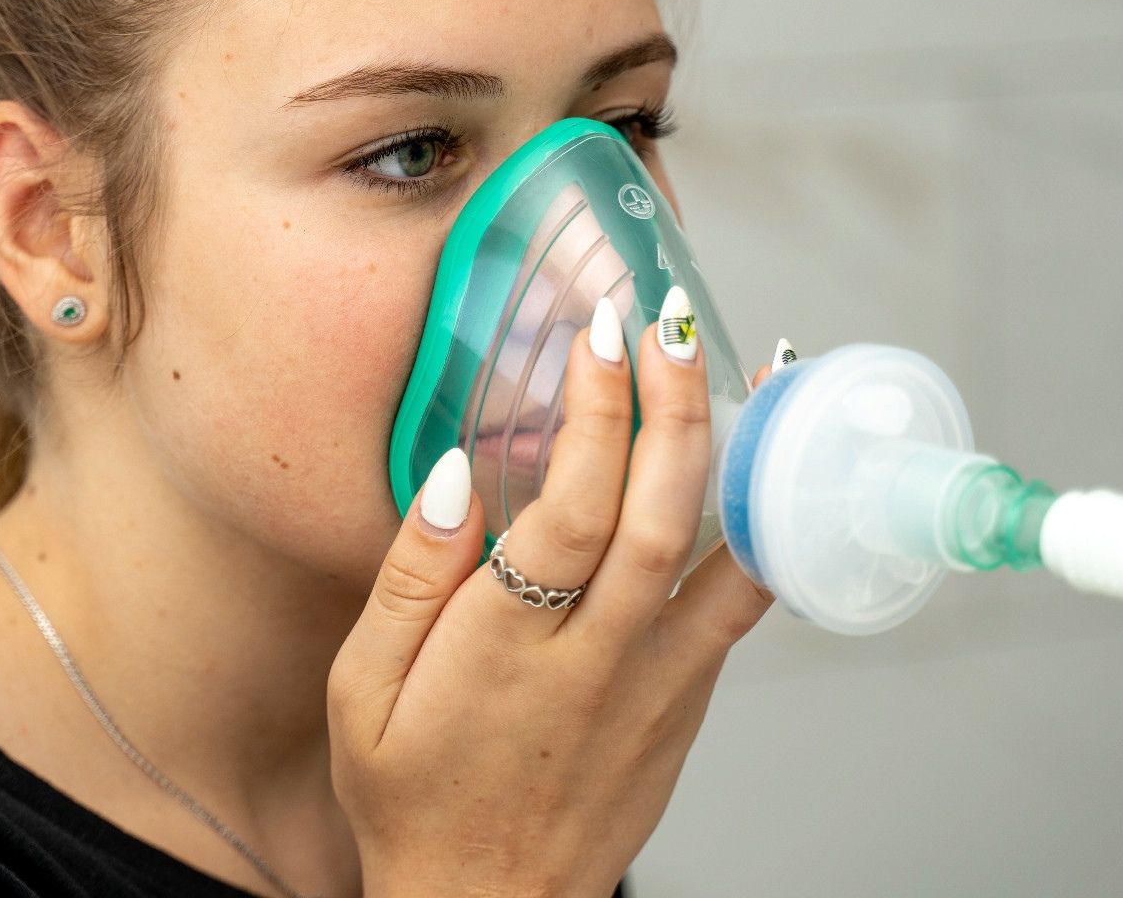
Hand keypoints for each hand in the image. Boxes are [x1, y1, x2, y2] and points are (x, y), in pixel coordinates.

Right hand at [328, 296, 779, 896]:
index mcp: (504, 651)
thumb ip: (407, 579)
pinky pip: (739, 603)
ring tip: (754, 368)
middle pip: (661, 518)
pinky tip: (760, 464)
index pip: (572, 512)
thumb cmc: (415, 799)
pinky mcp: (688, 702)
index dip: (596, 413)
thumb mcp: (361, 694)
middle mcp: (596, 662)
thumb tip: (452, 473)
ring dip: (739, 454)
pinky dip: (758, 523)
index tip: (599, 333)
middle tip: (672, 323)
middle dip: (675, 406)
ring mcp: (657, 684)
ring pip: (722, 558)